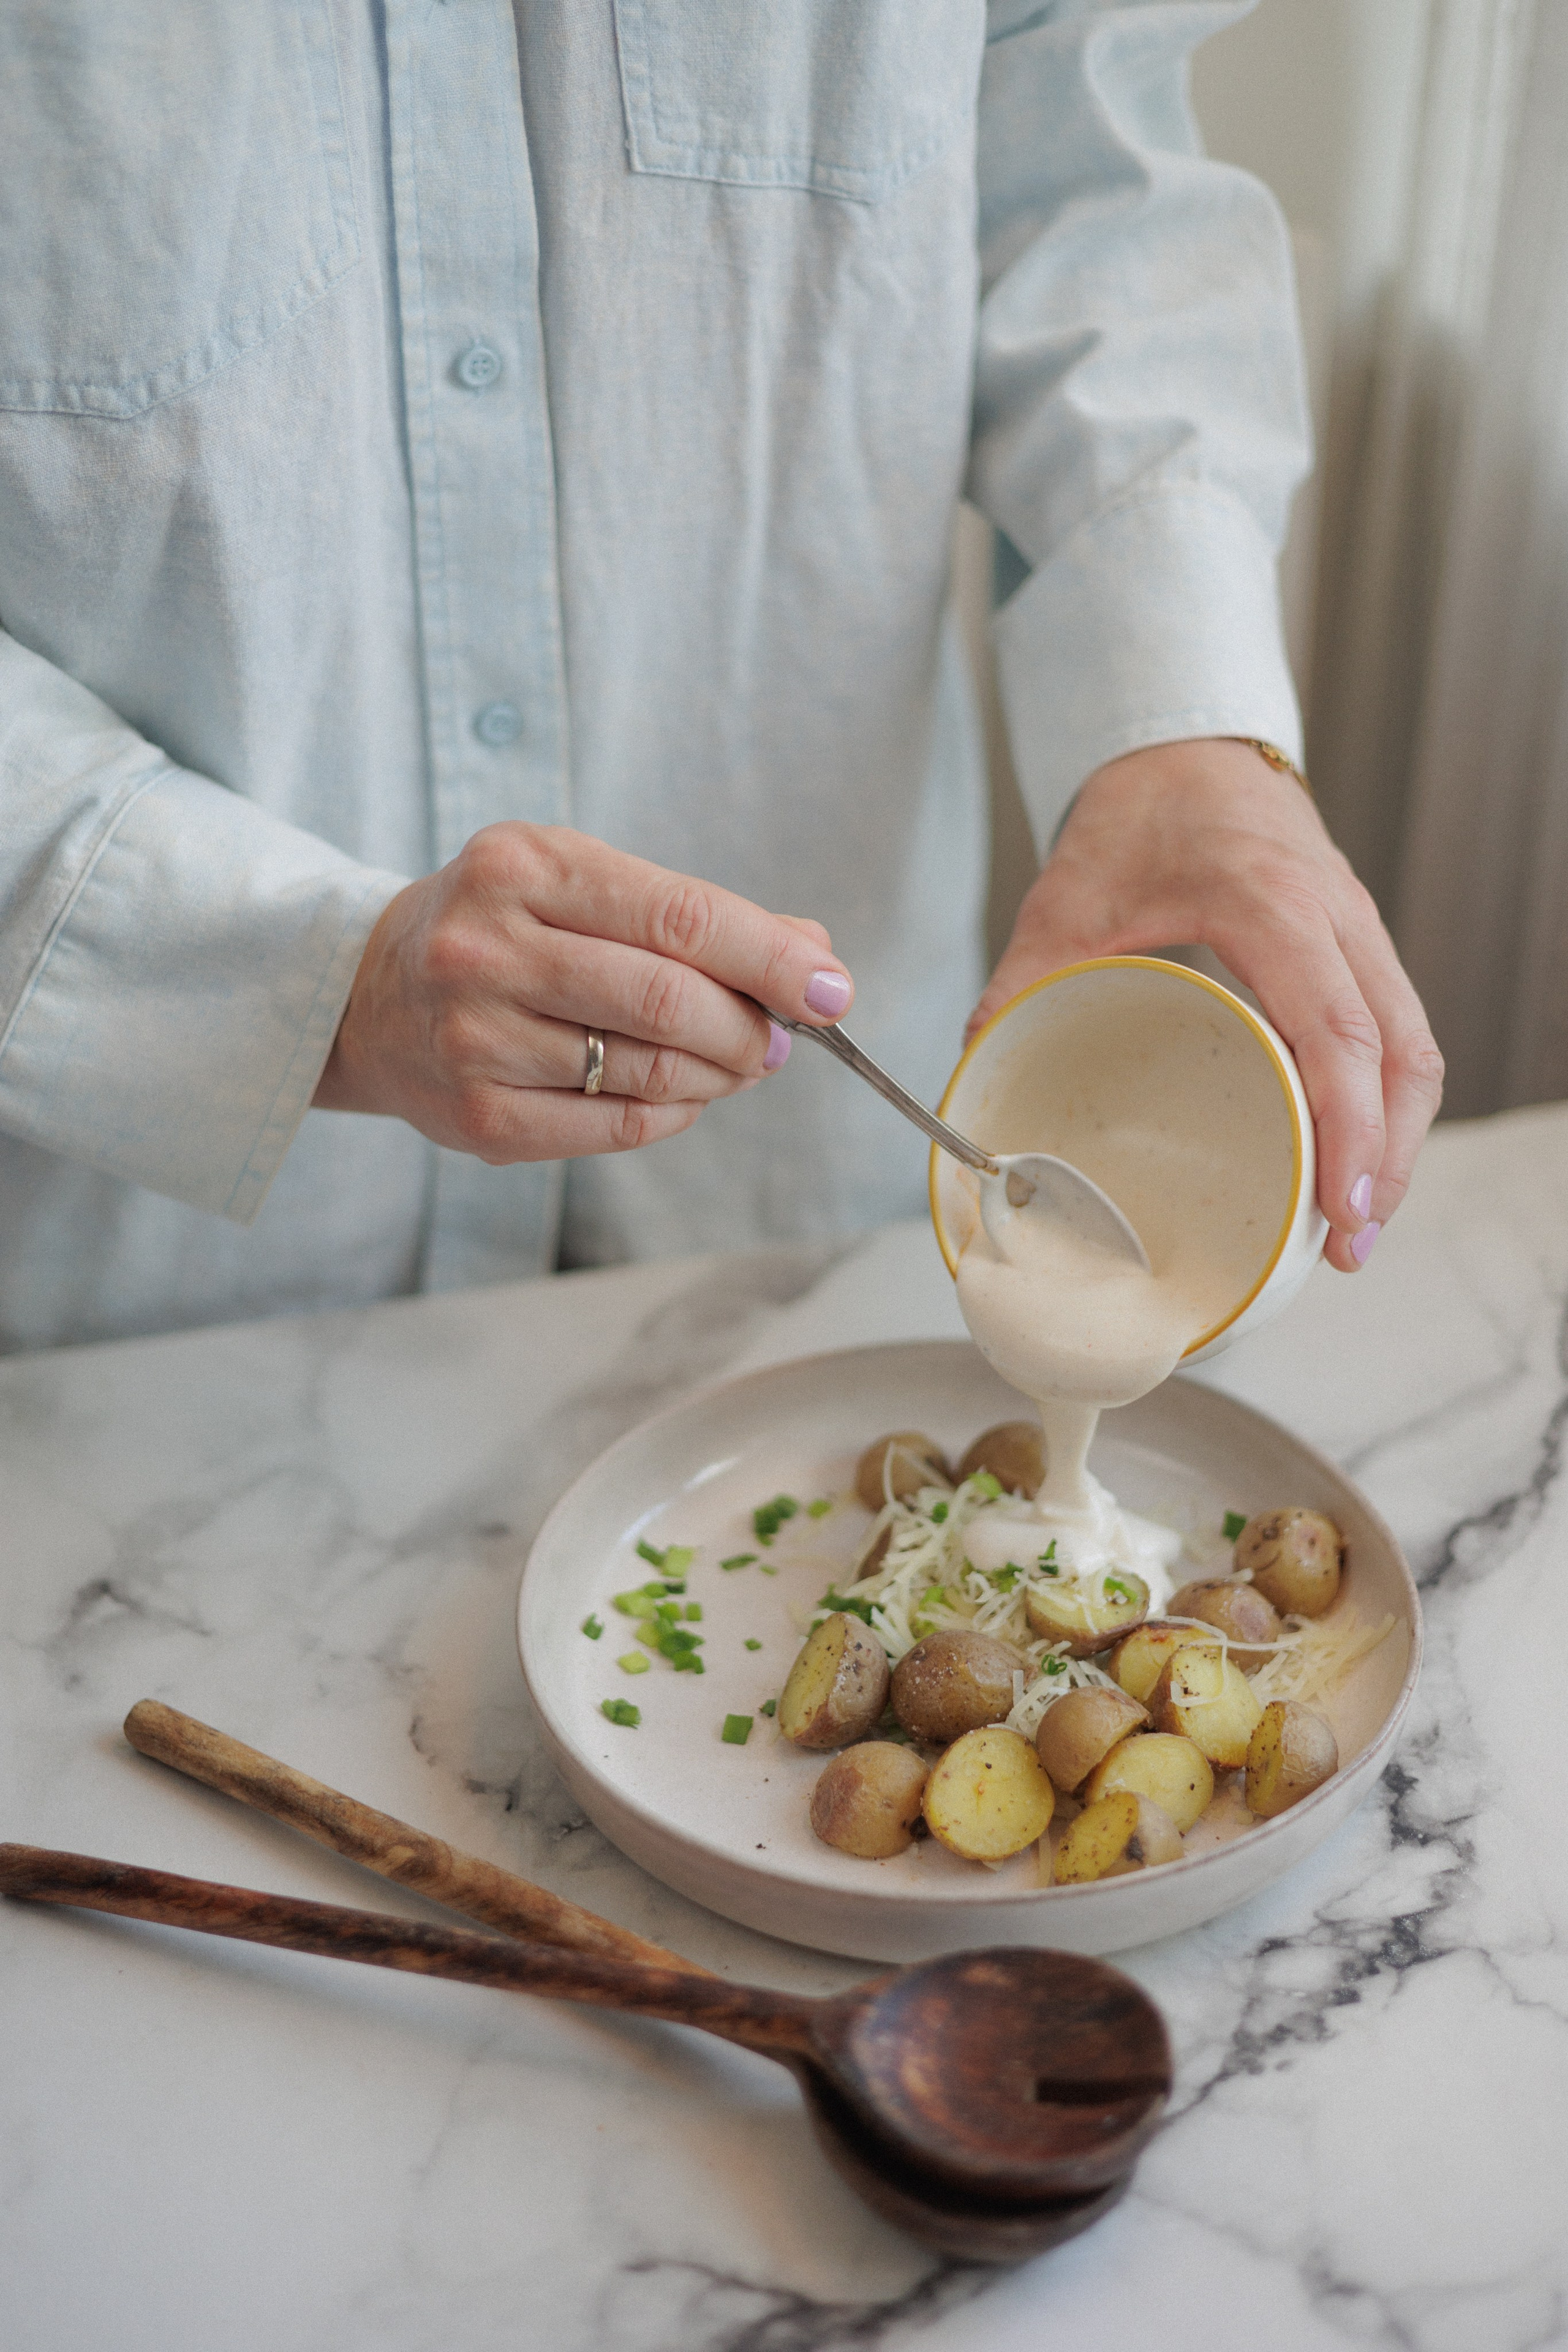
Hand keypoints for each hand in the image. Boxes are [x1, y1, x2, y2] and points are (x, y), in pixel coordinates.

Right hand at [313, 824, 852, 1159]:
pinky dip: (675, 1112)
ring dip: (721, 1074)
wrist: (368, 994)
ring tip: (736, 1062)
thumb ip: (695, 914)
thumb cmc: (505, 929)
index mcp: (524, 867)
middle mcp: (489, 949)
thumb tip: (815, 954)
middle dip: (751, 1028)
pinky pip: (618, 1126)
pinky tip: (682, 1093)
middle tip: (780, 1038)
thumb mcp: (582, 883)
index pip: (680, 916)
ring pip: (650, 1070)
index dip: (772, 958)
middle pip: (670, 1002)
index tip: (832, 989)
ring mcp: (477, 1038)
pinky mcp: (478, 1116)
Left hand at [969, 739, 1443, 1272]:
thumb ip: (1022, 982)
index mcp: (1272, 902)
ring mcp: (1357, 929)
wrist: (1183, 743)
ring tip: (1356, 1224)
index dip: (1351, 1125)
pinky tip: (1354, 1157)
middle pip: (1400, 1052)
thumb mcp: (1065, 895)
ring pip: (1414, 1046)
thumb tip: (979, 1072)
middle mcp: (1335, 916)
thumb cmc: (1136, 812)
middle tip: (1350, 1246)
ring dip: (1395, 1138)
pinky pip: (1398, 1031)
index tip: (1343, 1206)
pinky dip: (1386, 1101)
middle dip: (1385, 1157)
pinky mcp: (1358, 945)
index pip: (1338, 1028)